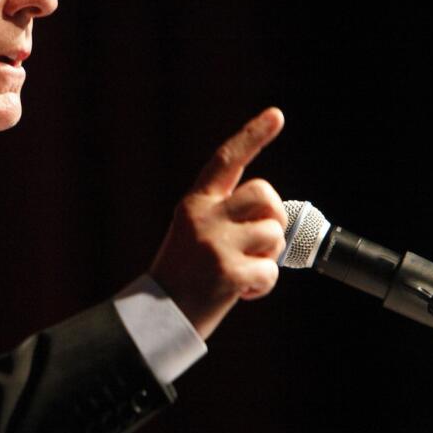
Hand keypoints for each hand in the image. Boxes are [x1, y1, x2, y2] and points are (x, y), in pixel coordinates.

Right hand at [149, 108, 286, 339]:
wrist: (156, 319)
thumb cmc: (183, 277)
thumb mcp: (194, 234)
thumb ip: (227, 217)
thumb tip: (274, 215)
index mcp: (194, 204)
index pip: (226, 160)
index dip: (253, 135)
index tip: (276, 114)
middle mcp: (203, 217)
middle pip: (265, 196)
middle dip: (273, 218)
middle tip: (258, 244)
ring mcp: (216, 244)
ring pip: (274, 234)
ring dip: (268, 257)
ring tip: (241, 272)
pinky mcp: (228, 273)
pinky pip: (271, 271)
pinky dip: (262, 286)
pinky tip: (240, 292)